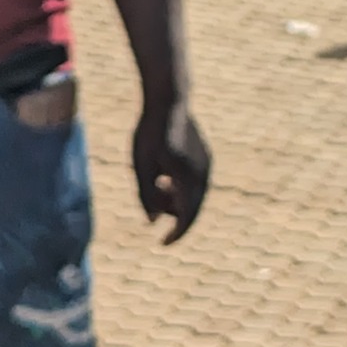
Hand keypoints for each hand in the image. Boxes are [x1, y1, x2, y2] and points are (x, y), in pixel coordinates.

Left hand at [133, 94, 210, 244]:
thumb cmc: (149, 133)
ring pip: (196, 195)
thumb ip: (146, 195)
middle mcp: (202, 172)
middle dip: (175, 217)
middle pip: (192, 208)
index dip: (175, 234)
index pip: (185, 217)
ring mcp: (206, 163)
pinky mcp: (205, 156)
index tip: (162, 245)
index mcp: (185, 177)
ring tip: (157, 186)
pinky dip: (183, 189)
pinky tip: (166, 178)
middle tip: (153, 212)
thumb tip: (152, 221)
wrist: (169, 102)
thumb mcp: (140, 166)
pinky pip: (197, 182)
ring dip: (178, 201)